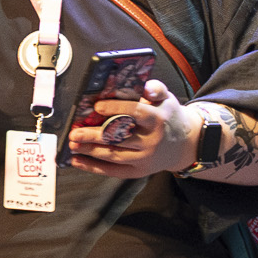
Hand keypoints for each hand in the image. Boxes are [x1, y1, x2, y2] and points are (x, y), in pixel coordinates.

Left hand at [65, 79, 198, 179]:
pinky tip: (76, 161)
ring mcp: (144, 159)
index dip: (116, 109)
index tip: (97, 107)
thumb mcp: (167, 99)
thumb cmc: (168, 117)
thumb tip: (145, 86)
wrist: (185, 144)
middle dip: (94, 135)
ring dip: (90, 151)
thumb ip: (155, 88)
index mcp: (158, 119)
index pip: (135, 113)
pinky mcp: (138, 172)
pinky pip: (113, 171)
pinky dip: (93, 167)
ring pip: (113, 156)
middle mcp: (151, 141)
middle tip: (74, 132)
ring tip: (72, 144)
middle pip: (120, 138)